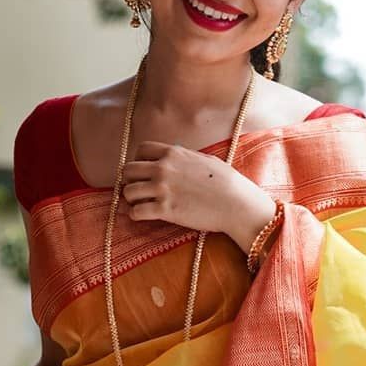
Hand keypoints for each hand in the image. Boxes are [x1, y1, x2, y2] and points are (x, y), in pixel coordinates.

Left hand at [121, 141, 276, 252]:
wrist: (237, 203)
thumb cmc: (227, 182)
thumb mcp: (205, 160)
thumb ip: (186, 157)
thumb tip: (178, 157)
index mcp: (173, 153)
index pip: (141, 150)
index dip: (139, 160)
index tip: (144, 171)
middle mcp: (163, 168)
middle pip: (128, 170)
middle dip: (130, 180)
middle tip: (138, 190)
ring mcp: (163, 189)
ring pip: (128, 191)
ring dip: (131, 199)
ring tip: (140, 204)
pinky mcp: (165, 210)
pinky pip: (136, 212)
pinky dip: (135, 215)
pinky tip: (142, 216)